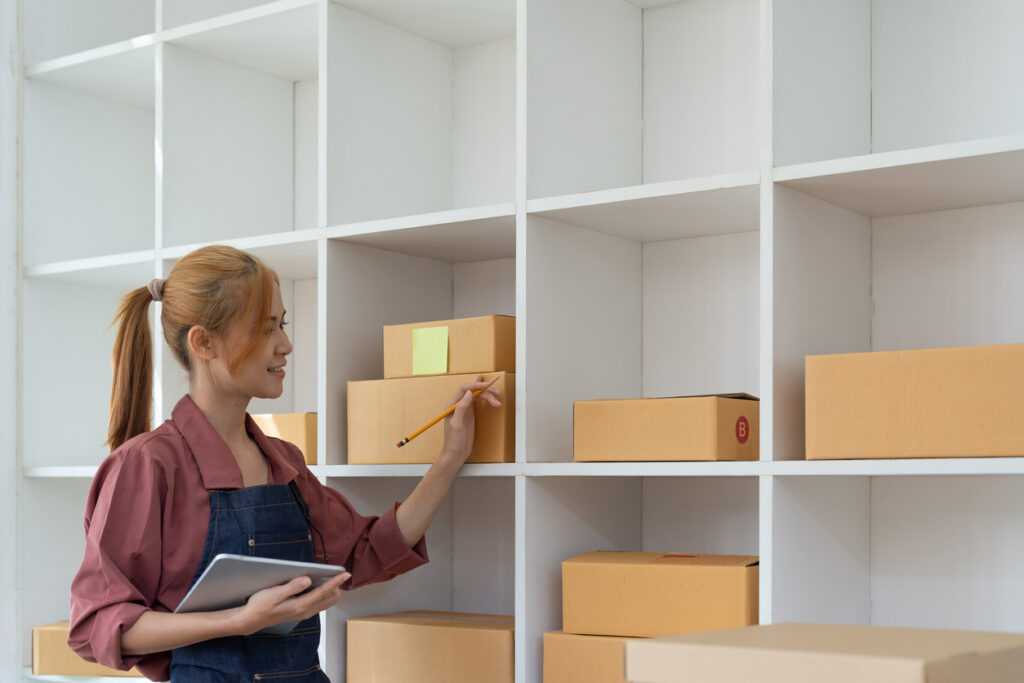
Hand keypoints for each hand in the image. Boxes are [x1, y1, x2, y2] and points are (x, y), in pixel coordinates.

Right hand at [230, 572, 348, 635]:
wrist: (252, 620)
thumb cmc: (261, 606)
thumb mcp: (274, 594)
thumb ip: (292, 587)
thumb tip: (307, 579)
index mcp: (301, 605)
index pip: (324, 592)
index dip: (336, 581)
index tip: (346, 573)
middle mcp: (305, 611)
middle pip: (331, 598)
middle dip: (335, 586)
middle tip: (333, 572)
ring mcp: (304, 613)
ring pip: (325, 601)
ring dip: (329, 590)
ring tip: (327, 576)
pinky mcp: (300, 612)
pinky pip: (318, 603)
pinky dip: (321, 594)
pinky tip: (314, 585)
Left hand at [440, 375, 501, 465]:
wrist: (455, 454)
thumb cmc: (453, 442)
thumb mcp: (456, 425)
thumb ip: (461, 408)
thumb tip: (469, 393)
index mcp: (451, 405)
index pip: (464, 389)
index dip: (476, 385)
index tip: (487, 385)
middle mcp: (458, 405)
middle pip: (473, 391)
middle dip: (485, 391)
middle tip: (496, 394)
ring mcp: (464, 409)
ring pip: (477, 396)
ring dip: (488, 395)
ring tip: (497, 399)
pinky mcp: (470, 414)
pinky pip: (478, 402)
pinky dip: (486, 400)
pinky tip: (492, 398)